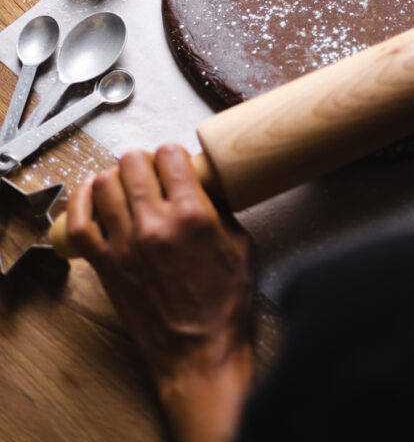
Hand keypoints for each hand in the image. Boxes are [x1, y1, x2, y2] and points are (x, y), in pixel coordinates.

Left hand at [66, 144, 254, 441]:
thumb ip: (219, 209)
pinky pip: (79, 221)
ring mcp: (125, 244)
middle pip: (133, 163)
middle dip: (145, 161)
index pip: (170, 155)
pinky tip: (94, 194)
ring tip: (127, 185)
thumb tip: (202, 187)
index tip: (175, 161)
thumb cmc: (224, 306)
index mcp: (192, 215)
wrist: (200, 354)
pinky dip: (82, 201)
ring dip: (116, 177)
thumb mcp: (240, 245)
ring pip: (104, 183)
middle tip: (153, 172)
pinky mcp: (105, 265)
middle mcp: (155, 224)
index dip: (173, 154)